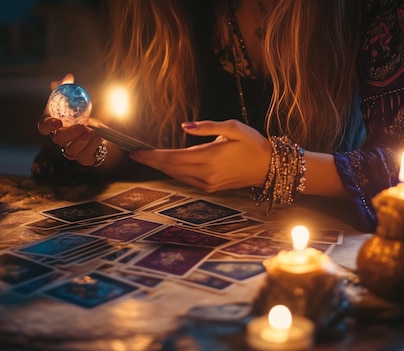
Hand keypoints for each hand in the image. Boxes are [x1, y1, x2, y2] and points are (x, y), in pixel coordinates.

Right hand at [37, 73, 104, 165]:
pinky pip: (85, 157)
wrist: (95, 128)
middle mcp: (60, 139)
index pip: (43, 127)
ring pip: (71, 151)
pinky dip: (92, 148)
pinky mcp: (83, 157)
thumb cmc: (79, 112)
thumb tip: (68, 77)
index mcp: (53, 124)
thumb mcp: (74, 98)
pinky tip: (98, 138)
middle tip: (81, 127)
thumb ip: (68, 88)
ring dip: (82, 142)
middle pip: (58, 140)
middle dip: (69, 134)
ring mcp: (71, 150)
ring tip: (92, 132)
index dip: (48, 125)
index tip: (57, 121)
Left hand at [130, 120, 271, 191]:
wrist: (269, 167)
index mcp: (210, 157)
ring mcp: (208, 183)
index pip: (173, 157)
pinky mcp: (211, 188)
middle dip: (151, 161)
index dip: (153, 155)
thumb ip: (207, 127)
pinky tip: (166, 164)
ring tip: (146, 157)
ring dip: (161, 167)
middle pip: (170, 168)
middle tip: (134, 154)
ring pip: (176, 176)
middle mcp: (207, 174)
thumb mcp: (233, 127)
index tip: (137, 152)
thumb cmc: (252, 144)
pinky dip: (173, 172)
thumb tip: (185, 127)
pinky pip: (186, 180)